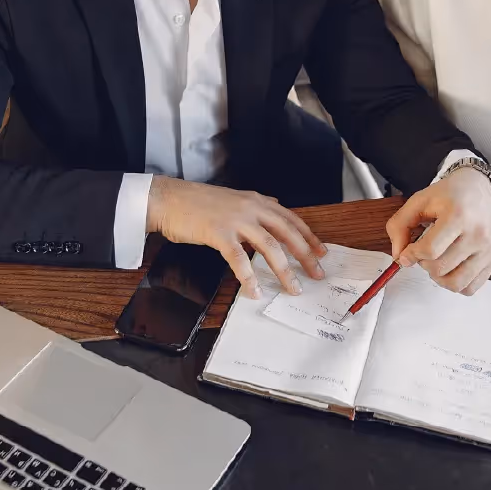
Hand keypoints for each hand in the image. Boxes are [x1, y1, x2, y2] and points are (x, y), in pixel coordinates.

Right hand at [146, 177, 326, 298]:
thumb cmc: (197, 202)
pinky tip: (253, 291)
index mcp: (256, 201)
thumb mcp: (233, 198)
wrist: (169, 198)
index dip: (309, 236)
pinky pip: (238, 259)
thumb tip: (274, 205)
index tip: (322, 252)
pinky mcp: (219, 234)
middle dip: (305, 255)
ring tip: (292, 288)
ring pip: (269, 247)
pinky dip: (248, 277)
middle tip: (316, 274)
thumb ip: (255, 204)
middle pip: (287, 233)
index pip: (291, 219)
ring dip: (283, 270)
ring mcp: (236, 220)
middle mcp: (251, 208)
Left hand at [385, 168, 490, 294]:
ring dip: (438, 277)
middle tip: (424, 251)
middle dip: (423, 264)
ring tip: (436, 261)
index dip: (412, 255)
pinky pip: (470, 288)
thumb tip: (399, 256)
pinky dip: (456, 284)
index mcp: (458, 216)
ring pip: (456, 284)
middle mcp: (477, 234)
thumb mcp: (418, 202)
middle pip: (440, 268)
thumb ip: (399, 226)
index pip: (430, 250)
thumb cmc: (449, 194)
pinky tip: (450, 268)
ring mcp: (487, 250)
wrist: (479, 188)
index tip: (407, 252)